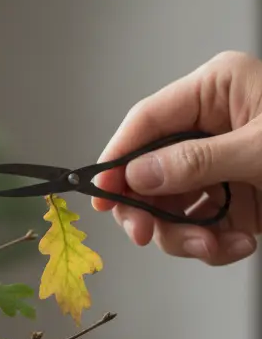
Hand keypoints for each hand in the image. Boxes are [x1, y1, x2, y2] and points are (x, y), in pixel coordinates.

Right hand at [94, 51, 261, 264]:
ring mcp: (223, 163)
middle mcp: (213, 124)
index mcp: (217, 90)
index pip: (146, 121)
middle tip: (146, 237)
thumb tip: (137, 176)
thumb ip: (195, 163)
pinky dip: (214, 244)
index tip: (101, 197)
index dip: (117, 160)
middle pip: (150, 171)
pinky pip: (203, 225)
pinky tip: (238, 246)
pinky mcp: (238, 196)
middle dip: (152, 210)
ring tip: (217, 248)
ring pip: (173, 206)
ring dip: (187, 236)